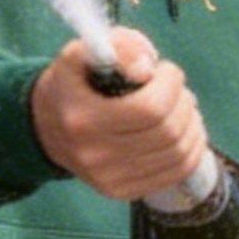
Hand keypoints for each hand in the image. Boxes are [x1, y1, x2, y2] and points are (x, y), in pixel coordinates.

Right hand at [30, 28, 208, 200]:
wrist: (45, 128)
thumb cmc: (75, 83)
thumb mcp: (84, 52)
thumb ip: (119, 46)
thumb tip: (148, 68)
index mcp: (82, 118)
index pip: (149, 108)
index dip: (171, 83)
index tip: (166, 70)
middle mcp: (94, 155)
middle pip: (168, 131)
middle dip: (184, 101)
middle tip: (177, 88)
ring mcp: (108, 179)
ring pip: (178, 153)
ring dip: (193, 124)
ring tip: (184, 107)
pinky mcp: (121, 192)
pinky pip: (176, 173)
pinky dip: (192, 148)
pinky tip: (186, 130)